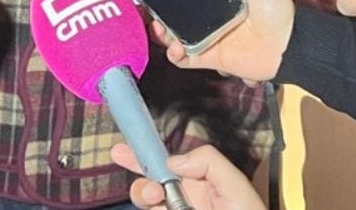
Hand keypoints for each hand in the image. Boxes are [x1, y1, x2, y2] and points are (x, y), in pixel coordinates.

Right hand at [112, 143, 263, 209]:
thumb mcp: (236, 186)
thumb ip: (209, 162)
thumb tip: (174, 161)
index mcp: (197, 183)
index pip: (165, 166)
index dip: (142, 157)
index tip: (120, 152)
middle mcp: (182, 202)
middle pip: (147, 190)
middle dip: (142, 188)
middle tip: (153, 194)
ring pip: (148, 208)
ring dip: (147, 201)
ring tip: (162, 205)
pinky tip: (162, 209)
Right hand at [153, 0, 293, 81]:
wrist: (289, 42)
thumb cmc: (276, 6)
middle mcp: (210, 16)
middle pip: (176, 14)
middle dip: (159, 12)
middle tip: (148, 7)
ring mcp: (208, 37)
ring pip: (175, 36)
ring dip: (162, 33)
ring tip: (158, 27)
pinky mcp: (209, 57)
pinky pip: (185, 58)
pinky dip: (175, 55)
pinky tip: (174, 46)